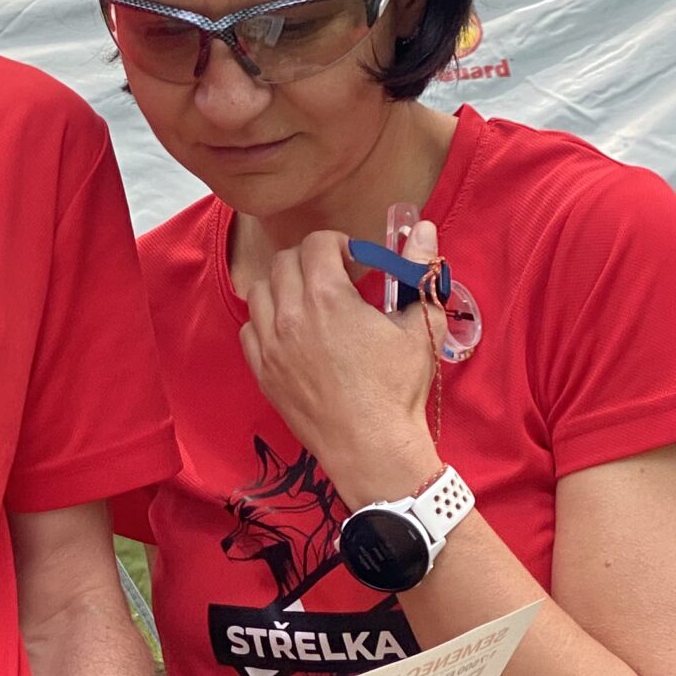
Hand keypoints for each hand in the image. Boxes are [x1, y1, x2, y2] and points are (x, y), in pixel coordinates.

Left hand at [239, 224, 442, 501]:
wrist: (370, 446)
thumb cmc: (397, 389)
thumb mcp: (420, 327)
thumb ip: (419, 271)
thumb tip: (426, 229)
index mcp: (328, 298)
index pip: (316, 243)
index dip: (337, 244)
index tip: (354, 262)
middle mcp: (290, 315)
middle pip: (284, 262)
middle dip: (310, 261)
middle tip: (334, 278)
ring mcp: (270, 345)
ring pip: (260, 291)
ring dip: (283, 287)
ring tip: (309, 302)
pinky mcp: (262, 371)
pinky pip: (249, 329)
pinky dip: (266, 321)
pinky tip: (291, 332)